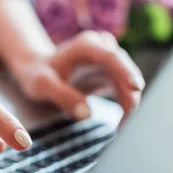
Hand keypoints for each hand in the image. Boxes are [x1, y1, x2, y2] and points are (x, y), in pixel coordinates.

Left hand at [13, 31, 145, 120]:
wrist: (36, 68)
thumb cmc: (37, 74)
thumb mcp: (43, 85)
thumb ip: (63, 96)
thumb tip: (88, 113)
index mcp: (86, 46)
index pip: (111, 57)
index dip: (125, 72)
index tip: (135, 89)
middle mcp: (101, 48)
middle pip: (125, 69)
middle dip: (130, 94)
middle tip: (126, 121)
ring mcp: (108, 59)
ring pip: (128, 80)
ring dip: (129, 101)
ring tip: (122, 125)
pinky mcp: (111, 71)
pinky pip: (125, 87)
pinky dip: (125, 102)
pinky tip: (122, 120)